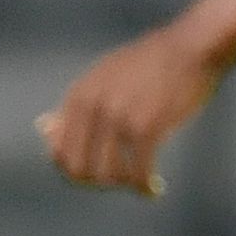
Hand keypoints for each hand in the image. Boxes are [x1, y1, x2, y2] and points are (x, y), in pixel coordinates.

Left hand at [39, 25, 224, 196]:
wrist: (191, 47)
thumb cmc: (150, 64)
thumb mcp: (102, 77)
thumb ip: (75, 105)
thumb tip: (43, 128)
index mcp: (78, 95)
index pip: (59, 153)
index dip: (77, 172)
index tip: (99, 175)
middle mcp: (92, 107)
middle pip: (80, 169)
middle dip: (99, 182)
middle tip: (121, 181)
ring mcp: (118, 117)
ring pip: (108, 175)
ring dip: (124, 184)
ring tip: (140, 181)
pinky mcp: (146, 127)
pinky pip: (138, 172)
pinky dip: (145, 186)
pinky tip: (154, 188)